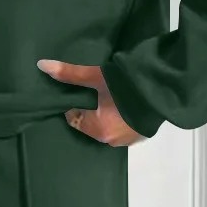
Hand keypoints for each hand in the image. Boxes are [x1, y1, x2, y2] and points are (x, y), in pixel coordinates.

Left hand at [35, 59, 149, 145]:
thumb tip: (41, 66)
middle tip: (96, 90)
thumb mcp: (96, 76)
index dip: (75, 103)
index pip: (75, 119)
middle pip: (91, 123)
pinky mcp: (142, 135)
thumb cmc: (126, 86)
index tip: (80, 90)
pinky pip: (123, 127)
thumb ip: (70, 73)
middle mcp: (111, 141)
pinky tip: (124, 103)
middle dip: (91, 109)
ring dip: (107, 114)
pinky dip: (121, 117)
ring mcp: (129, 140)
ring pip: (108, 126)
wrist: (165, 88)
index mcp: (97, 130)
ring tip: (111, 96)